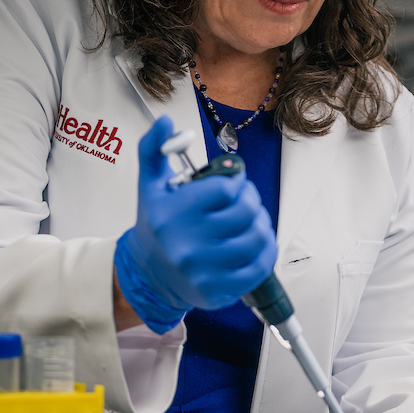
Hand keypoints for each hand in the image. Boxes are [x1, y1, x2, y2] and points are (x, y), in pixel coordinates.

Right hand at [113, 115, 277, 332]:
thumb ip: (155, 148)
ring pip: (258, 238)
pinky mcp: (217, 291)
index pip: (227, 188)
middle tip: (243, 202)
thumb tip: (166, 121)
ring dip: (261, 225)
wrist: (148, 274)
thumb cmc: (157, 224)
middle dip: (251, 201)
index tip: (231, 185)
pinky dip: (265, 252)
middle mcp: (186, 244)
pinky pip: (259, 267)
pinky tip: (253, 245)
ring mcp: (203, 271)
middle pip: (246, 211)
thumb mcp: (150, 184)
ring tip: (249, 223)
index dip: (237, 182)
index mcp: (172, 213)